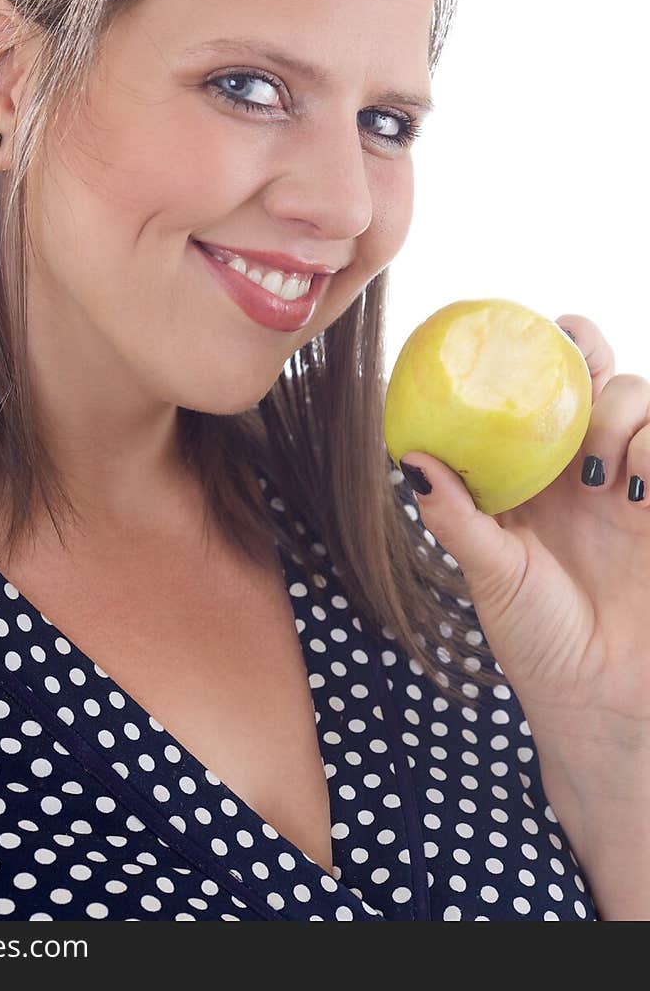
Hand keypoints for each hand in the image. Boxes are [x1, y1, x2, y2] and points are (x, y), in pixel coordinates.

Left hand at [398, 314, 649, 753]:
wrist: (601, 702)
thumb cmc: (538, 640)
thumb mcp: (489, 574)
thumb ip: (456, 517)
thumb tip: (410, 459)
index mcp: (534, 472)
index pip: (540, 389)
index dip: (540, 350)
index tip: (531, 333)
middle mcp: (585, 467)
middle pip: (600, 376)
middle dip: (590, 355)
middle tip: (579, 371)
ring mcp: (633, 484)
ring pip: (643, 399)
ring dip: (625, 414)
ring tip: (601, 474)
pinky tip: (636, 494)